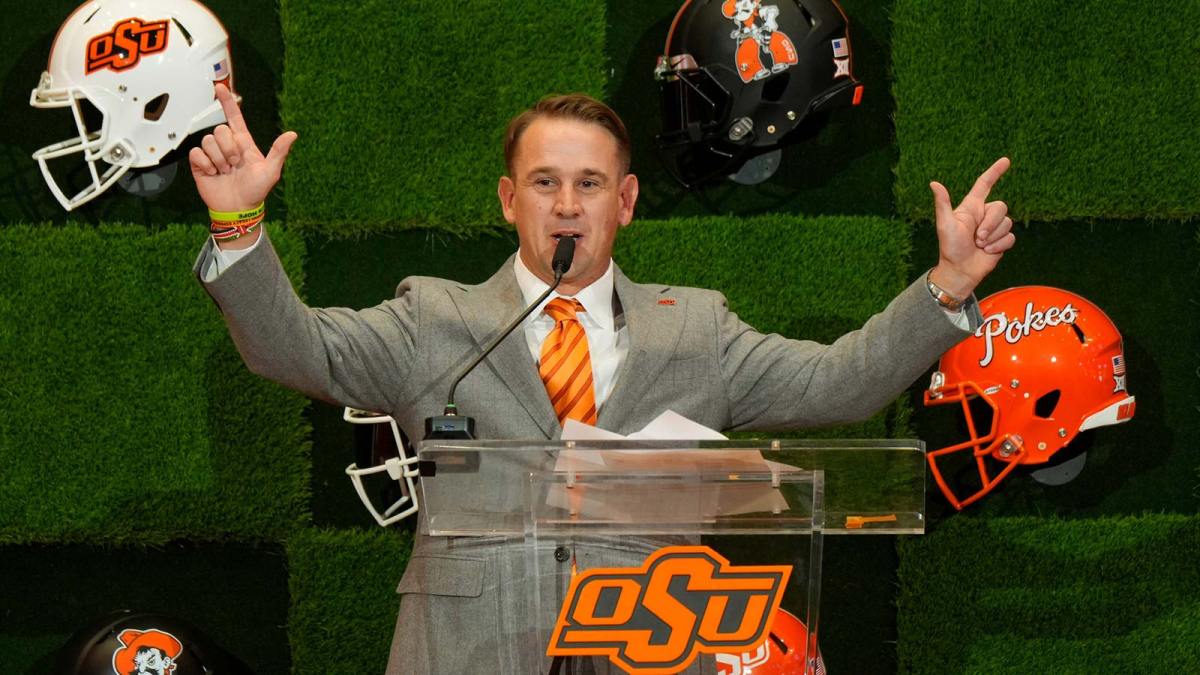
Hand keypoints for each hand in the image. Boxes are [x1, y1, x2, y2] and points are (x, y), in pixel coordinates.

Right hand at [188, 83, 296, 212]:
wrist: (237, 209)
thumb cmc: (255, 191)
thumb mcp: (271, 171)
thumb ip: (279, 151)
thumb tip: (292, 134)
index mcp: (244, 143)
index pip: (234, 118)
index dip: (227, 102)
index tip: (219, 87)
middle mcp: (227, 146)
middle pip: (220, 130)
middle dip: (228, 148)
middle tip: (235, 165)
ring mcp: (213, 154)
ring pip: (208, 141)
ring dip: (218, 159)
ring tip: (225, 171)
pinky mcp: (199, 163)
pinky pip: (196, 153)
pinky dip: (205, 164)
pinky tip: (213, 173)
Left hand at [929, 157, 1013, 298]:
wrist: (960, 270)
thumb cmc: (950, 247)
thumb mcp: (945, 224)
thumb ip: (942, 203)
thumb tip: (934, 183)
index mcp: (971, 207)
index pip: (985, 184)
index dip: (994, 172)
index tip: (1006, 160)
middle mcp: (984, 215)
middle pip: (1001, 206)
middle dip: (990, 224)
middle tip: (977, 238)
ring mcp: (994, 228)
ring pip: (1007, 222)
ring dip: (993, 237)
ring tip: (979, 246)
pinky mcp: (1001, 241)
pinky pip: (1011, 237)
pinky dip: (999, 246)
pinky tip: (988, 252)